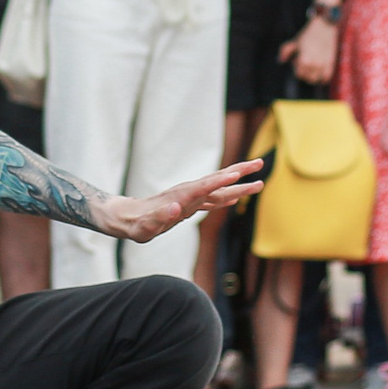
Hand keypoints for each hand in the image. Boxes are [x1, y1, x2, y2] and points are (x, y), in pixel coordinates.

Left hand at [103, 159, 263, 242]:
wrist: (127, 218)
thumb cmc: (136, 224)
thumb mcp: (146, 226)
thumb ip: (161, 217)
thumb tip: (177, 208)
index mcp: (181, 197)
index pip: (205, 186)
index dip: (221, 180)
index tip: (238, 172)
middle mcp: (188, 193)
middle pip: (218, 180)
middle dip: (240, 172)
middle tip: (261, 162)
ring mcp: (190, 198)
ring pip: (219, 187)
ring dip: (238, 182)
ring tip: (259, 179)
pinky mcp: (190, 204)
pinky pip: (213, 197)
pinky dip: (226, 194)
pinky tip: (236, 195)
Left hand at [279, 15, 337, 84]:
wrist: (325, 26)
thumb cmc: (308, 34)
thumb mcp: (295, 41)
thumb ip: (285, 51)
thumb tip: (280, 60)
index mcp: (304, 60)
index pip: (298, 74)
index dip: (296, 67)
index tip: (297, 59)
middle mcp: (314, 64)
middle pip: (306, 78)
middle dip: (303, 72)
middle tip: (305, 62)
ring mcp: (323, 65)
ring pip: (315, 79)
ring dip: (312, 75)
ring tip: (311, 66)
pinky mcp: (330, 63)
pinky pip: (326, 78)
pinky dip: (322, 78)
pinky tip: (319, 71)